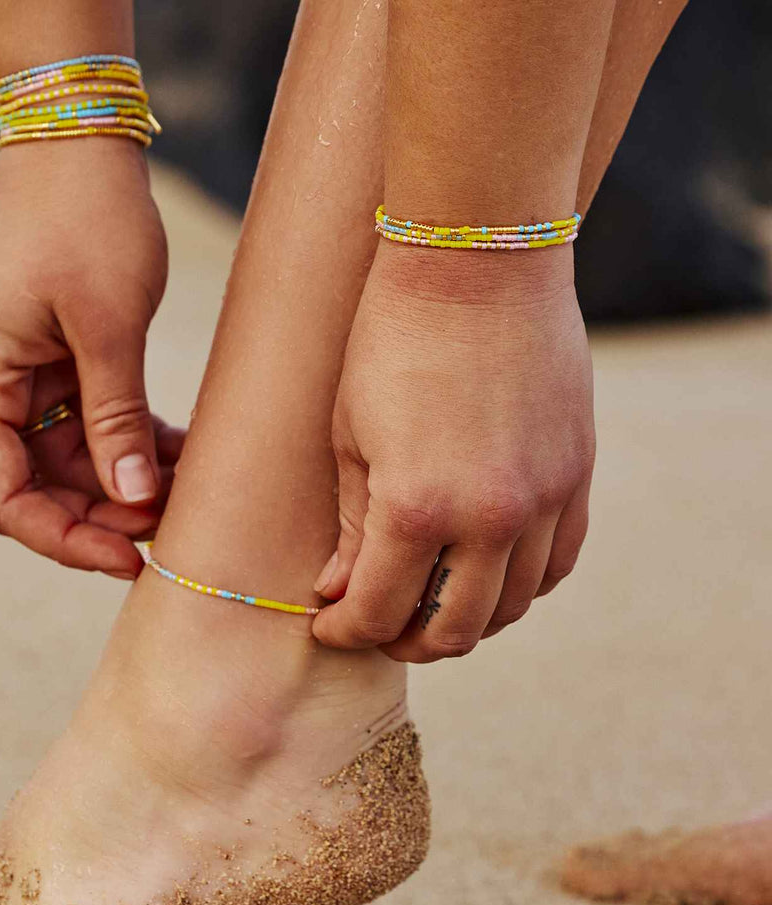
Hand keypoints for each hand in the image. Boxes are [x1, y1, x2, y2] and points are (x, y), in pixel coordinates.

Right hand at [0, 139, 182, 576]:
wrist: (83, 149)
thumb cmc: (86, 222)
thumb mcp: (106, 327)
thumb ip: (117, 418)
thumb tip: (135, 498)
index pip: (4, 497)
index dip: (64, 539)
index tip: (127, 557)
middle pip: (39, 489)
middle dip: (104, 514)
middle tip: (168, 529)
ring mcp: (22, 381)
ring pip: (73, 465)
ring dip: (129, 482)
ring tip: (189, 489)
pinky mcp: (58, 368)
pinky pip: (93, 428)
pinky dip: (135, 445)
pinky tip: (183, 456)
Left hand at [312, 244, 595, 660]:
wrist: (477, 262)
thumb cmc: (391, 339)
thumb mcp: (351, 436)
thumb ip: (353, 527)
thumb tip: (340, 594)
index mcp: (416, 506)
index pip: (379, 610)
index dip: (347, 631)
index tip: (330, 626)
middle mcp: (491, 516)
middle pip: (453, 629)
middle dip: (405, 641)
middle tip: (378, 627)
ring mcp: (544, 498)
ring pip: (512, 607)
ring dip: (465, 621)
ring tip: (429, 605)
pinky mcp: (576, 475)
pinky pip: (557, 564)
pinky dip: (519, 586)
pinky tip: (487, 574)